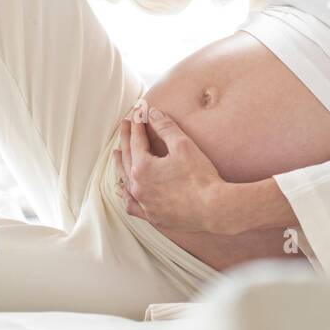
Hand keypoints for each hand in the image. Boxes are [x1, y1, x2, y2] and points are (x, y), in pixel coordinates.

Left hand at [113, 100, 225, 233]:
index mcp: (142, 168)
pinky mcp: (152, 217)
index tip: (137, 113)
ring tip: (116, 154)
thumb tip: (153, 113)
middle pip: (127, 157)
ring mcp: (144, 204)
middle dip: (126, 138)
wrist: (213, 209)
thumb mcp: (183, 145)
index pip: (136, 140)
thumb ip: (165, 127)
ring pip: (125, 181)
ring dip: (120, 165)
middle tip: (125, 125)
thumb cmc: (200, 177)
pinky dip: (127, 195)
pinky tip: (126, 192)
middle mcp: (138, 186)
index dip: (136, 124)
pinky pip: (132, 205)